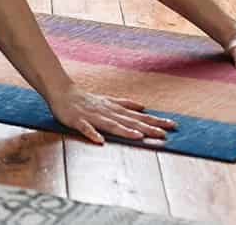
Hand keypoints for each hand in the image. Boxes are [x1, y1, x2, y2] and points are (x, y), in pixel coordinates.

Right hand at [49, 85, 175, 144]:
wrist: (63, 93)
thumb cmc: (87, 99)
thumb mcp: (109, 100)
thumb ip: (126, 104)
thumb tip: (143, 107)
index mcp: (115, 109)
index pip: (139, 116)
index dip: (155, 121)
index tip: (172, 125)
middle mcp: (107, 112)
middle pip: (129, 121)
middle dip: (146, 127)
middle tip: (163, 133)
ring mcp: (93, 116)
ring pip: (111, 124)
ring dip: (124, 131)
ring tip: (138, 136)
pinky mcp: (78, 120)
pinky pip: (86, 128)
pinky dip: (93, 134)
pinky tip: (100, 141)